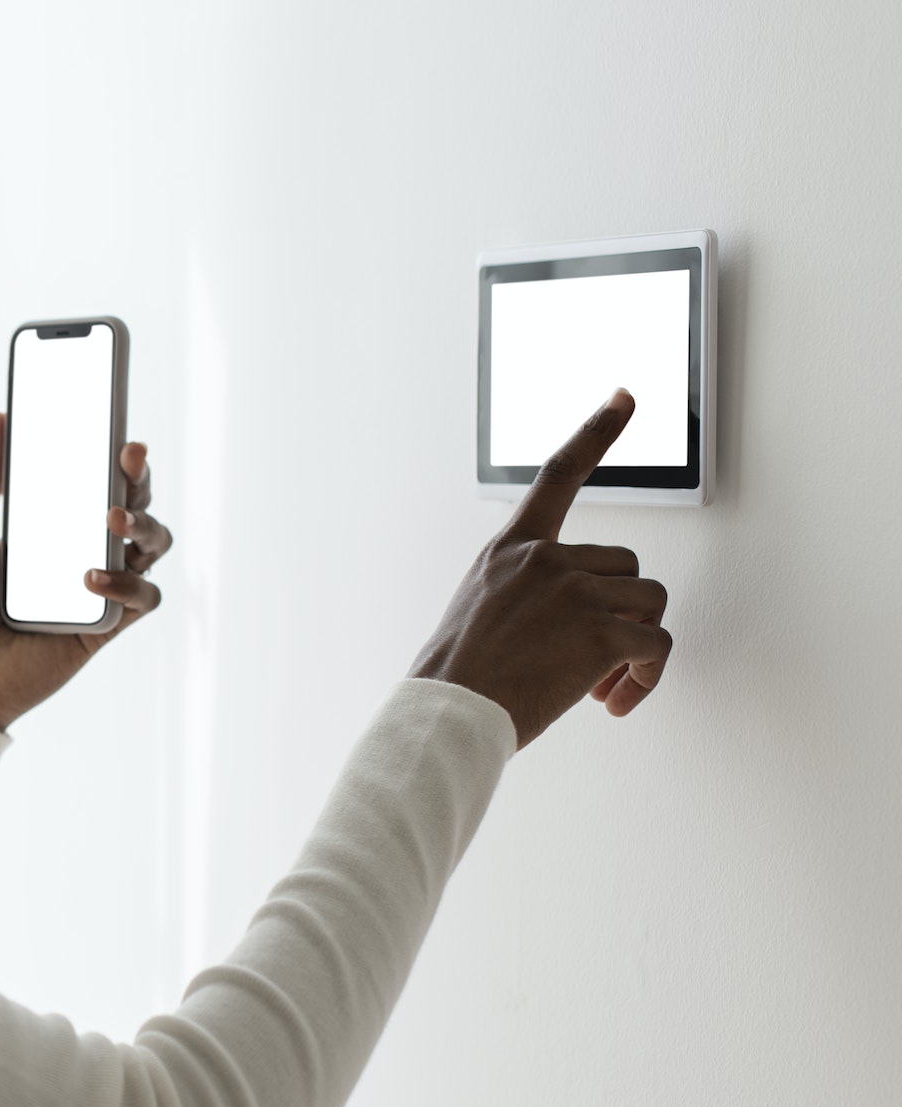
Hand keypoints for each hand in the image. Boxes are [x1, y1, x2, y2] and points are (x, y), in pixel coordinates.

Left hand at [0, 412, 172, 730]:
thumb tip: (0, 415)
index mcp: (56, 526)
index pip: (101, 482)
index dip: (119, 458)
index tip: (120, 432)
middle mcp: (86, 552)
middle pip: (138, 506)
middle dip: (141, 479)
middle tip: (128, 458)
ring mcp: (101, 589)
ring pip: (153, 547)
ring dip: (145, 524)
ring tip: (112, 517)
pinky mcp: (106, 628)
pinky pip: (142, 600)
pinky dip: (128, 584)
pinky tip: (91, 577)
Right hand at [410, 389, 672, 749]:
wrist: (450, 710)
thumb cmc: (459, 675)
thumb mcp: (479, 609)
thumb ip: (528, 593)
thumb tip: (581, 622)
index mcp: (512, 549)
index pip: (559, 474)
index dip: (597, 432)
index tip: (625, 396)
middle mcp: (545, 559)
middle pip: (626, 567)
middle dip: (621, 612)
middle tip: (593, 660)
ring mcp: (575, 591)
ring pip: (649, 603)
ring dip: (637, 644)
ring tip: (602, 682)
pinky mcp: (600, 632)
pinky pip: (656, 646)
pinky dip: (645, 677)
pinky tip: (612, 700)